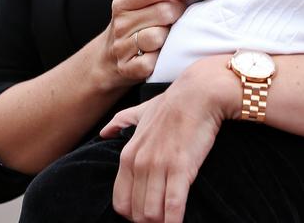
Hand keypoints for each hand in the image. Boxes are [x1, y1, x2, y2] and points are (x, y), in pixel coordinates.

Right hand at [98, 0, 206, 90]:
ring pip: (159, 37)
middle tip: (181, 15)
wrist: (111, 57)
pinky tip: (160, 54)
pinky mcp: (129, 69)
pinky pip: (153, 62)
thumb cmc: (133, 17)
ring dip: (169, 37)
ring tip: (168, 34)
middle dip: (178, 13)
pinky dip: (160, 58)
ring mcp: (123, 46)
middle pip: (163, 12)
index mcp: (123, 0)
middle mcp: (120, 22)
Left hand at [100, 56, 235, 221]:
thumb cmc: (173, 103)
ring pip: (153, 214)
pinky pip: (173, 207)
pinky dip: (175, 221)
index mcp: (128, 155)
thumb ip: (121, 122)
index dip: (133, 214)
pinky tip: (179, 222)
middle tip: (162, 218)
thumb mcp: (141, 111)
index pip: (121, 201)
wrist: (199, 93)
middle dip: (149, 221)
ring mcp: (160, 167)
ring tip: (171, 220)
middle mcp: (140, 163)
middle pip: (137, 212)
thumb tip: (104, 132)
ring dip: (162, 221)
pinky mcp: (182, 168)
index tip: (147, 213)